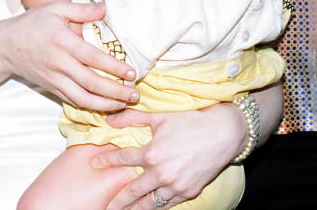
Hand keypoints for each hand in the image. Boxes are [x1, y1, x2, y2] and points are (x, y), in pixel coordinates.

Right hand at [0, 1, 137, 112]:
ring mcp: (55, 78)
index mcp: (62, 41)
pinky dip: (91, 107)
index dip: (114, 67)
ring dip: (106, 104)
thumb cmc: (32, 24)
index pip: (92, 57)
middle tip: (135, 94)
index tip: (131, 72)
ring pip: (83, 98)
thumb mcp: (55, 8)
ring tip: (124, 103)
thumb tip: (105, 8)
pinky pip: (74, 101)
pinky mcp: (52, 88)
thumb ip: (81, 10)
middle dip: (116, 92)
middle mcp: (59, 63)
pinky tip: (105, 105)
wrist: (6, 45)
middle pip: (91, 83)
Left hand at [94, 103, 244, 209]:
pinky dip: (157, 208)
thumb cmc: (189, 120)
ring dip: (135, 209)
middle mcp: (161, 173)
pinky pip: (169, 204)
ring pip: (150, 203)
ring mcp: (176, 185)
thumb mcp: (158, 116)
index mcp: (151, 153)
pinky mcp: (189, 192)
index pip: (122, 159)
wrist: (223, 132)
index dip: (105, 161)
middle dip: (117, 200)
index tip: (93, 164)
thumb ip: (131, 117)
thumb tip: (109, 119)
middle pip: (133, 190)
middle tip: (104, 207)